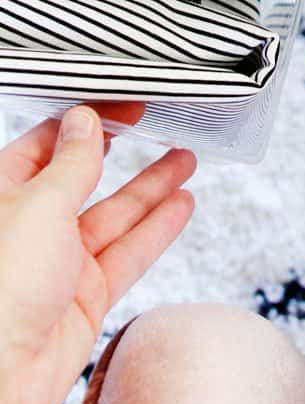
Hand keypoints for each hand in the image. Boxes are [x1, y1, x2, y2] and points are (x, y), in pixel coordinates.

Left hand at [0, 104, 195, 403]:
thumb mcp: (38, 203)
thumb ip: (72, 162)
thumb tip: (85, 122)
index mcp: (2, 194)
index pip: (49, 143)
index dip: (88, 120)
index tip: (123, 104)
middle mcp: (28, 227)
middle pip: (84, 177)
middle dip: (123, 150)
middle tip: (157, 123)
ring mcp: (57, 265)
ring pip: (114, 216)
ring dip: (152, 187)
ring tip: (187, 158)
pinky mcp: (83, 299)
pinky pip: (128, 255)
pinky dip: (157, 229)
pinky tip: (181, 205)